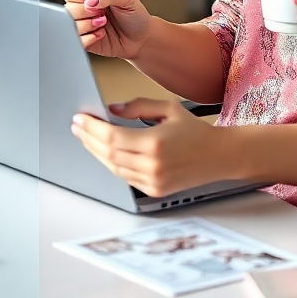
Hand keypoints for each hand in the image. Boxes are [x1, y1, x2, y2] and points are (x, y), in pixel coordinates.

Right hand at [62, 0, 151, 59]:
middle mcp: (86, 1)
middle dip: (85, 8)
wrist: (139, 39)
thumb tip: (90, 1)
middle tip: (102, 13)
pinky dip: (88, 37)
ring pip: (68, 19)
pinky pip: (74, 37)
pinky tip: (100, 35)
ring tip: (103, 24)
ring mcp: (82, 19)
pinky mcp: (81, 36)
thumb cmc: (135, 16)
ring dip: (87, 23)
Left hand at [71, 98, 229, 197]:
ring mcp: (153, 181)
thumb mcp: (168, 108)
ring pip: (114, 168)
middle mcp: (153, 165)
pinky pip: (125, 177)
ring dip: (96, 152)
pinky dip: (112, 164)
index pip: (112, 137)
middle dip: (88, 139)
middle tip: (77, 126)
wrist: (219, 156)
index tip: (80, 118)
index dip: (91, 128)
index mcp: (155, 143)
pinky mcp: (155, 190)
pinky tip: (104, 152)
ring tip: (86, 138)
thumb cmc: (195, 130)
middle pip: (108, 153)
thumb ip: (137, 106)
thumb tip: (111, 109)